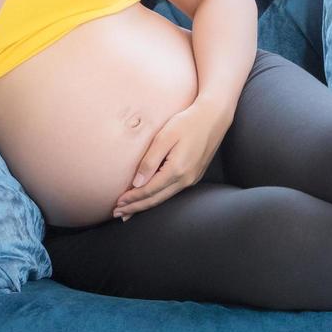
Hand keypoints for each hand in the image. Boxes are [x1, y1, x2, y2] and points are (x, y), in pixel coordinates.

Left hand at [112, 101, 229, 220]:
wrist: (213, 117)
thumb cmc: (187, 123)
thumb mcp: (164, 137)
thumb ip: (150, 161)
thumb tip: (137, 183)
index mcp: (176, 170)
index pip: (148, 191)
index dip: (132, 199)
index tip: (118, 204)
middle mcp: (186, 179)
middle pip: (156, 200)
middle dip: (136, 208)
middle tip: (119, 214)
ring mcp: (192, 179)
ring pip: (164, 198)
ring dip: (146, 205)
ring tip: (131, 211)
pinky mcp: (195, 176)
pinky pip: (172, 192)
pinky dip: (158, 197)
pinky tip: (150, 198)